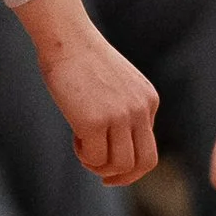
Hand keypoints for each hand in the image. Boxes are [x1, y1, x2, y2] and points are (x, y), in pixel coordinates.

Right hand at [17, 0, 157, 183]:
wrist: (67, 37)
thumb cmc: (84, 59)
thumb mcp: (117, 85)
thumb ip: (124, 111)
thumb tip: (117, 148)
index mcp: (149, 100)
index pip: (149, 148)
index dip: (131, 165)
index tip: (111, 168)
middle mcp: (139, 110)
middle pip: (144, 163)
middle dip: (123, 178)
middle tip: (103, 177)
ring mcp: (119, 116)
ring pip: (120, 165)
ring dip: (99, 166)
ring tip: (83, 149)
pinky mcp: (94, 121)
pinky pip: (95, 158)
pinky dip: (84, 156)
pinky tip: (75, 138)